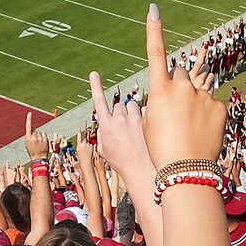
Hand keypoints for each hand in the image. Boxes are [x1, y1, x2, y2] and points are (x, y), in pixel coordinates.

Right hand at [88, 72, 155, 194]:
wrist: (144, 171)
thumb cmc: (122, 163)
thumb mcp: (104, 150)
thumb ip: (102, 132)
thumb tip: (105, 121)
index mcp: (106, 125)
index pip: (98, 100)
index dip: (95, 86)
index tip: (94, 73)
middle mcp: (120, 119)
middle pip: (120, 105)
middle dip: (124, 114)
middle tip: (129, 131)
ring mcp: (136, 118)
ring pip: (134, 107)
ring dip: (136, 115)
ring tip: (140, 134)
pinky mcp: (151, 119)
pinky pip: (149, 111)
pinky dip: (149, 119)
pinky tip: (151, 132)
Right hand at [139, 6, 228, 168]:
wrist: (187, 170)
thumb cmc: (161, 149)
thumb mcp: (151, 122)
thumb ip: (162, 101)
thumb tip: (174, 94)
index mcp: (160, 90)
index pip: (156, 53)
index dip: (154, 29)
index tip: (154, 9)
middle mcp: (182, 87)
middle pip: (181, 74)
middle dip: (179, 85)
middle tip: (176, 111)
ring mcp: (203, 96)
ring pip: (197, 92)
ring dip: (194, 104)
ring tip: (190, 130)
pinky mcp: (219, 107)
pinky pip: (212, 105)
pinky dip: (208, 117)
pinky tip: (203, 134)